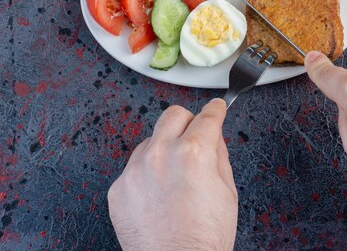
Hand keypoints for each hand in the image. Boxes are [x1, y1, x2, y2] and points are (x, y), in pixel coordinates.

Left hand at [108, 99, 236, 250]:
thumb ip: (219, 156)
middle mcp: (161, 155)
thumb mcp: (228, 191)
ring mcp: (134, 171)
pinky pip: (134, 167)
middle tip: (196, 136)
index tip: (216, 108)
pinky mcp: (118, 188)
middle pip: (173, 114)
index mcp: (193, 153)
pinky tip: (158, 195)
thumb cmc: (204, 238)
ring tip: (175, 177)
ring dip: (165, 148)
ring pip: (151, 140)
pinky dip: (147, 173)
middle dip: (188, 121)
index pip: (207, 116)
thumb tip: (213, 138)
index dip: (215, 110)